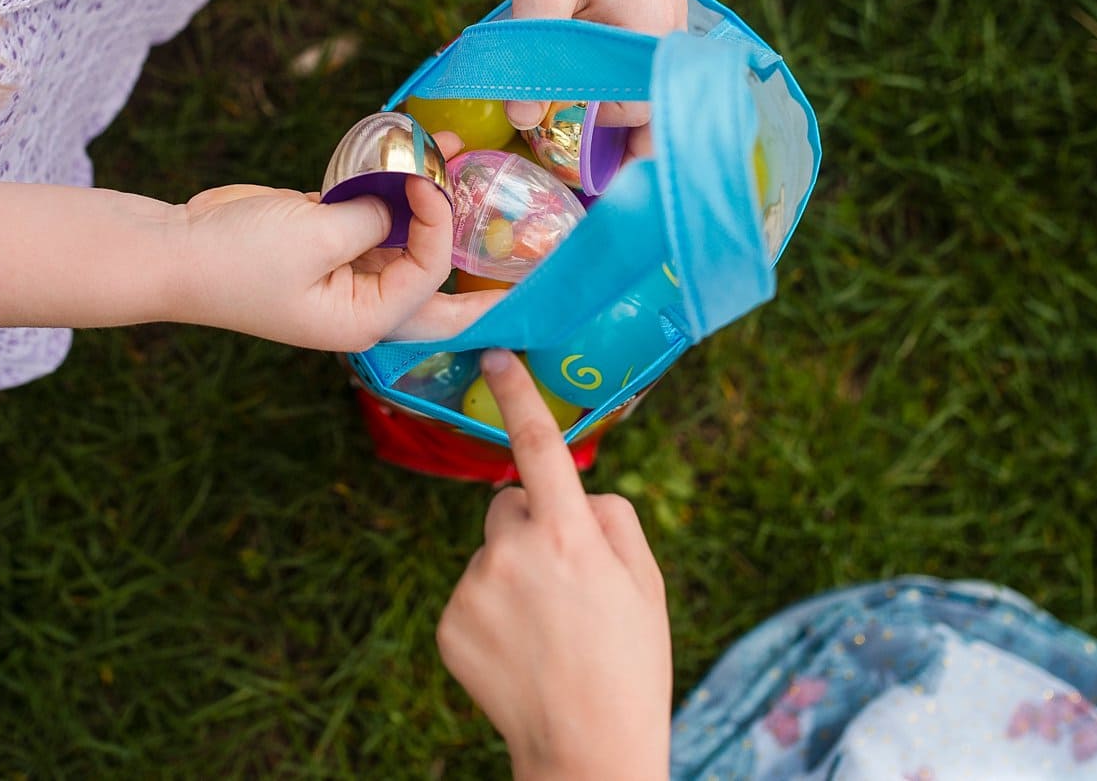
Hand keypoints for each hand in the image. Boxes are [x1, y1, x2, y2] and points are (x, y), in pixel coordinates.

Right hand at [171, 176, 497, 350]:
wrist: (176, 248)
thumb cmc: (239, 258)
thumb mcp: (314, 235)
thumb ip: (371, 218)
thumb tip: (403, 200)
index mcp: (363, 321)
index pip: (427, 277)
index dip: (438, 227)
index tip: (427, 181)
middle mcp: (363, 303)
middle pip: (437, 287)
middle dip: (477, 265)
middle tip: (528, 254)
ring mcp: (346, 272)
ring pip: (406, 244)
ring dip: (430, 208)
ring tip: (459, 164)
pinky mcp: (328, 242)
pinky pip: (375, 219)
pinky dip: (393, 194)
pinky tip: (412, 161)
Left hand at [437, 349, 670, 780]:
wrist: (589, 750)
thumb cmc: (630, 662)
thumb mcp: (647, 581)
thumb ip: (609, 517)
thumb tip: (573, 492)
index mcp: (569, 534)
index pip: (537, 445)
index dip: (518, 393)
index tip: (495, 354)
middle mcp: (512, 552)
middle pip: (509, 505)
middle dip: (532, 526)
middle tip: (567, 585)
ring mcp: (474, 589)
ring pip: (490, 552)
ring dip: (512, 574)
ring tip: (548, 631)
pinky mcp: (450, 624)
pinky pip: (471, 595)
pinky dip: (491, 614)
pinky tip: (520, 651)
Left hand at [506, 0, 685, 137]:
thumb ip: (534, 57)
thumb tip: (523, 122)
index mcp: (653, 27)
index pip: (637, 112)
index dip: (598, 137)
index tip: (557, 149)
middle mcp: (669, 25)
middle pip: (647, 104)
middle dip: (610, 134)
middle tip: (563, 156)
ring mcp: (661, 13)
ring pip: (638, 82)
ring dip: (605, 104)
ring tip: (561, 122)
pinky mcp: (644, 3)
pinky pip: (631, 57)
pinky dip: (606, 76)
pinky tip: (571, 79)